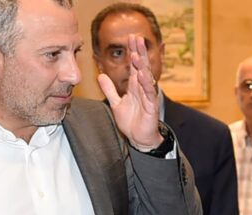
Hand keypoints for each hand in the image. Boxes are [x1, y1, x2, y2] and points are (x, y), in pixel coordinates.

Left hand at [98, 34, 162, 149]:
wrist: (139, 138)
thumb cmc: (131, 121)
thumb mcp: (116, 103)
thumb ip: (109, 89)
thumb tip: (100, 76)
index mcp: (135, 86)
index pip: (134, 65)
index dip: (133, 52)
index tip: (131, 38)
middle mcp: (142, 88)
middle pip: (141, 66)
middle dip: (139, 52)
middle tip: (136, 38)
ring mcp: (148, 97)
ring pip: (145, 77)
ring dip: (141, 66)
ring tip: (136, 54)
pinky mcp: (151, 106)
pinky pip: (148, 93)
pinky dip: (145, 84)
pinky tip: (141, 75)